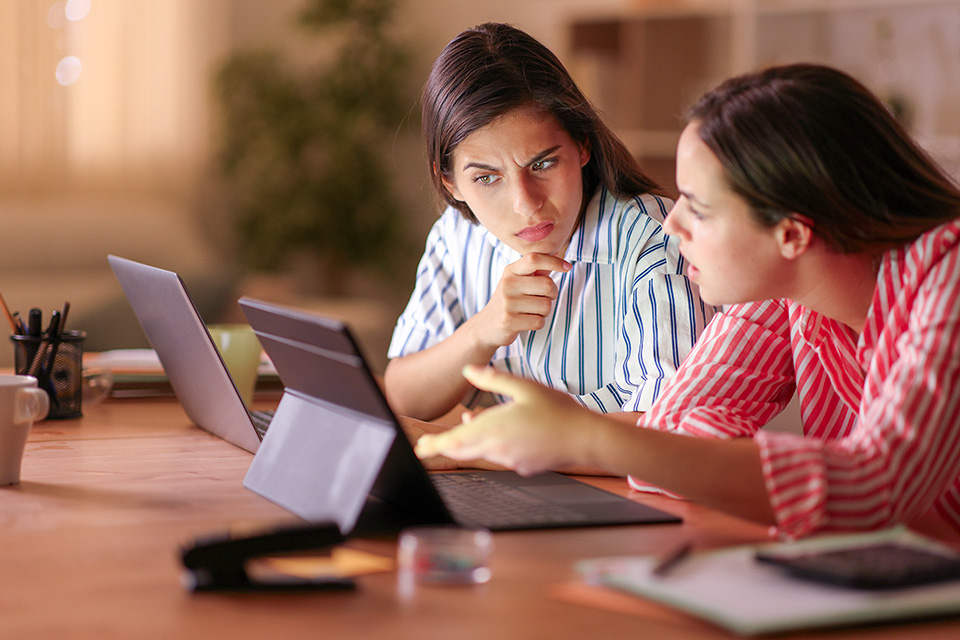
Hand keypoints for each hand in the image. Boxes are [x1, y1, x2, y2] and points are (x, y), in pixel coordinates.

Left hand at [415, 366, 594, 475]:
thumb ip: (493, 379)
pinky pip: (501, 455)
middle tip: (427, 446)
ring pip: (482, 452)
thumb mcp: (524, 387)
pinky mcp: (524, 466)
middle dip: (445, 447)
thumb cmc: (557, 410)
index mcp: (494, 428)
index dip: (434, 445)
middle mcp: (498, 448)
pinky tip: (499, 432)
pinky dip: (492, 445)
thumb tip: (469, 369)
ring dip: (471, 440)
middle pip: (463, 450)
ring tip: (469, 422)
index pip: (455, 441)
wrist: (585, 439)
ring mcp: (511, 460)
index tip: (420, 447)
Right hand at [474, 253, 570, 347]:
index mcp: (511, 271)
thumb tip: (560, 256)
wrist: (487, 326)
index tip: (567, 267)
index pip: (534, 259)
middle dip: (552, 294)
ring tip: (531, 311)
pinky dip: (538, 323)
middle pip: (548, 285)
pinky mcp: (509, 321)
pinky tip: (526, 321)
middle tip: (542, 298)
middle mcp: (508, 284)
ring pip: (546, 306)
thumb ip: (537, 271)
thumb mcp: (517, 281)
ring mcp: (507, 303)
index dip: (554, 261)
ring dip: (544, 312)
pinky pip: (539, 322)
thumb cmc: (509, 301)